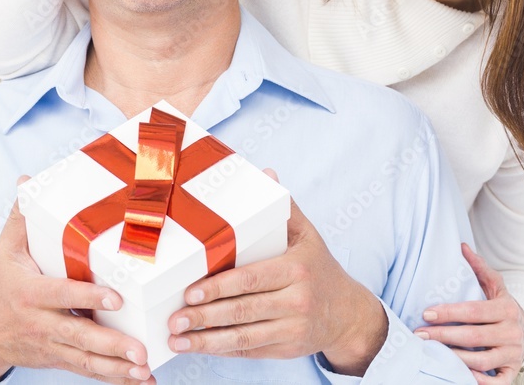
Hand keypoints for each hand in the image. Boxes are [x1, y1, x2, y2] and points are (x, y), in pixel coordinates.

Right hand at [0, 177, 153, 383]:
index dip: (88, 296)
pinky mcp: (59, 359)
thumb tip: (27, 179)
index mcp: (29, 293)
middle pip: (79, 335)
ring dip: (118, 368)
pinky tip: (142, 381)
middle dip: (111, 344)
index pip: (62, 295)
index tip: (116, 298)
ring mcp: (51, 346)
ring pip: (86, 360)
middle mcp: (41, 323)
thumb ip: (22, 216)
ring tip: (146, 369)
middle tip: (141, 350)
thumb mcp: (5, 249)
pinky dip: (114, 378)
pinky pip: (88, 371)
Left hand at [167, 172, 387, 375]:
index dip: (219, 287)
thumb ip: (284, 208)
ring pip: (244, 337)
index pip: (251, 279)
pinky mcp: (287, 349)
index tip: (190, 292)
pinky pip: (250, 351)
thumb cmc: (319, 267)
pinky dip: (222, 350)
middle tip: (174, 319)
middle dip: (205, 316)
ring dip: (207, 341)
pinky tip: (199, 347)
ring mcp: (292, 328)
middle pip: (243, 310)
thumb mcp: (307, 235)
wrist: (348, 313)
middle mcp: (296, 300)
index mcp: (296, 269)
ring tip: (177, 339)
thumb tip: (267, 172)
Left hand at [414, 243, 523, 383]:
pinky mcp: (511, 372)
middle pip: (473, 336)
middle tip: (419, 334)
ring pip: (481, 360)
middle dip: (443, 335)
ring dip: (454, 358)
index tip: (426, 314)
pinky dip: (476, 379)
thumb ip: (479, 267)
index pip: (473, 311)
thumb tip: (462, 246)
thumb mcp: (495, 286)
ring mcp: (512, 354)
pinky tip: (457, 373)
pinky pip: (494, 382)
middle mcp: (512, 332)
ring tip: (431, 353)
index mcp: (507, 309)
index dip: (448, 313)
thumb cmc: (502, 307)